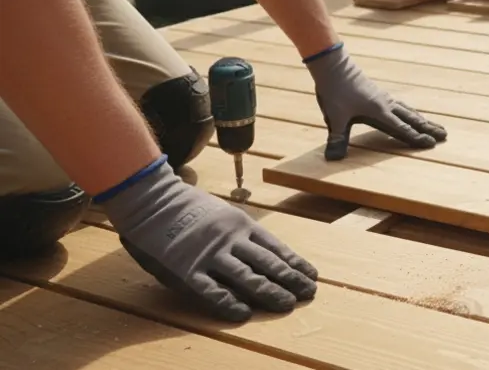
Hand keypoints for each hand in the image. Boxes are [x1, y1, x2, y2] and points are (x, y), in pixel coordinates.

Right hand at [100, 159, 318, 321]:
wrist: (152, 199)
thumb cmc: (188, 208)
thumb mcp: (222, 214)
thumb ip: (240, 235)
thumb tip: (265, 256)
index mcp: (241, 225)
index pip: (275, 248)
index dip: (294, 263)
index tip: (311, 275)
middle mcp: (231, 240)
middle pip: (267, 264)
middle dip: (290, 280)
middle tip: (308, 293)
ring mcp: (209, 255)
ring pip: (247, 277)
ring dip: (269, 292)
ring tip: (287, 304)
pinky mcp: (186, 269)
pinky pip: (211, 290)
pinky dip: (228, 302)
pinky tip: (244, 313)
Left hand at [305, 43, 446, 159]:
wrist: (334, 67)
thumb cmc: (335, 91)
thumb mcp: (335, 117)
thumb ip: (337, 138)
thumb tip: (333, 158)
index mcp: (379, 112)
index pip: (402, 128)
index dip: (416, 137)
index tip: (432, 144)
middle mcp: (386, 104)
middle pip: (412, 118)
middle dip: (428, 128)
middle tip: (445, 135)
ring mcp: (384, 98)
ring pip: (408, 111)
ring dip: (422, 119)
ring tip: (435, 125)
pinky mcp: (379, 94)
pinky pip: (401, 105)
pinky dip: (411, 112)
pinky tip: (411, 113)